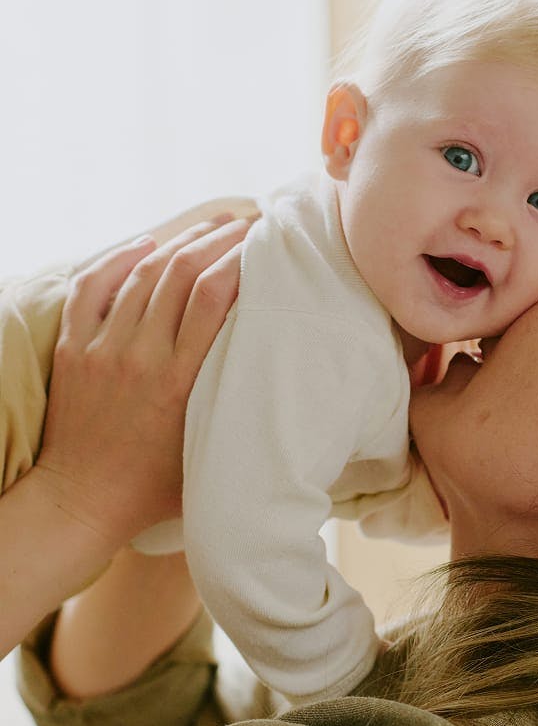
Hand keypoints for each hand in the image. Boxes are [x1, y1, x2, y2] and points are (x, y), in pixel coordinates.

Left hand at [31, 214, 250, 550]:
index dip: (239, 259)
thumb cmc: (156, 487)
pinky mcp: (74, 350)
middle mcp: (140, 356)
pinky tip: (143, 245)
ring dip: (178, 242)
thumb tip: (276, 371)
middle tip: (246, 223)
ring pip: (141, 273)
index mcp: (180, 380)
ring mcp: (102, 349)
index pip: (212, 296)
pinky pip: (91, 287)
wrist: (81, 502)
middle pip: (180, 273)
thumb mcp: (210, 446)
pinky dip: (117, 259)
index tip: (264, 242)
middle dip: (218, 239)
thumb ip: (235, 404)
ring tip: (209, 226)